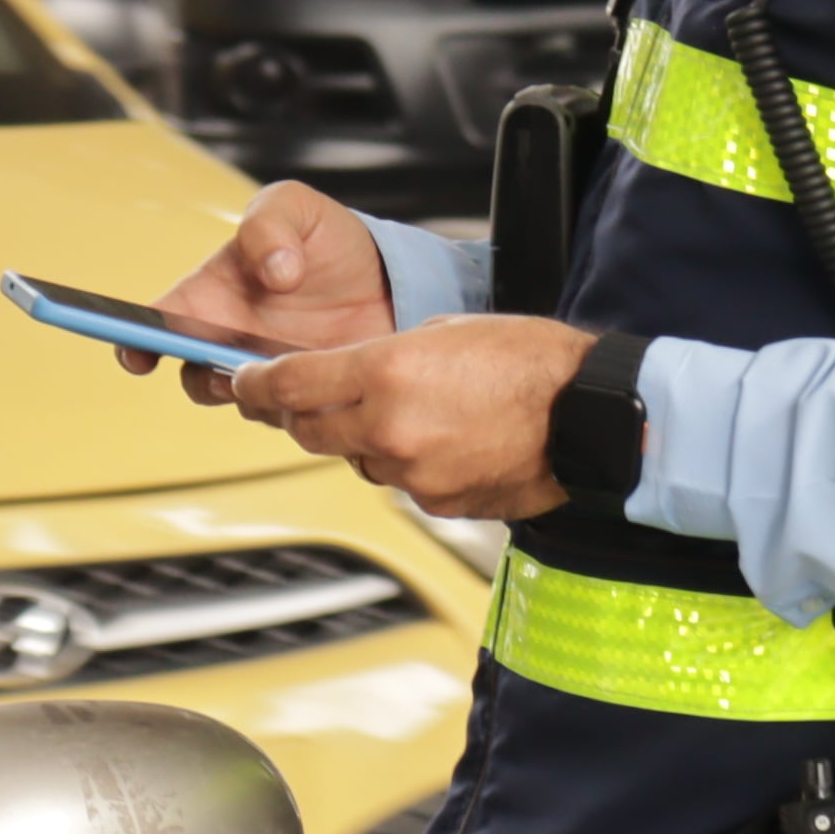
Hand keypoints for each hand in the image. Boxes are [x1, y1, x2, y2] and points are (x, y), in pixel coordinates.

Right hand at [138, 182, 391, 403]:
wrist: (387, 278)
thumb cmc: (325, 240)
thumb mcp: (296, 208)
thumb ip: (270, 225)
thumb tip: (275, 273)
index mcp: (209, 296)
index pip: (155, 324)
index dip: (134, 342)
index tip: (137, 354)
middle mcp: (229, 342)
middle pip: (194, 380)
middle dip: (204, 380)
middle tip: (230, 367)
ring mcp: (267, 374)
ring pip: (245, 403)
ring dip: (260, 393)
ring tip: (293, 366)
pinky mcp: (306, 397)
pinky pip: (291, 416)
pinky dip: (302, 404)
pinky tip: (330, 377)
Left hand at [234, 316, 592, 516]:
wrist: (590, 418)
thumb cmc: (533, 363)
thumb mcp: (447, 330)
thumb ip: (388, 355)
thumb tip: (354, 375)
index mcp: (387, 372)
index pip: (290, 385)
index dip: (255, 386)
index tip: (245, 383)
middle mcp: (390, 427)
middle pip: (308, 431)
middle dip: (300, 415)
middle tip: (305, 400)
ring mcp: (413, 472)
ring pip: (357, 459)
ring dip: (364, 440)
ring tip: (413, 414)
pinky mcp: (437, 503)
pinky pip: (401, 482)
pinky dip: (408, 463)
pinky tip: (445, 441)